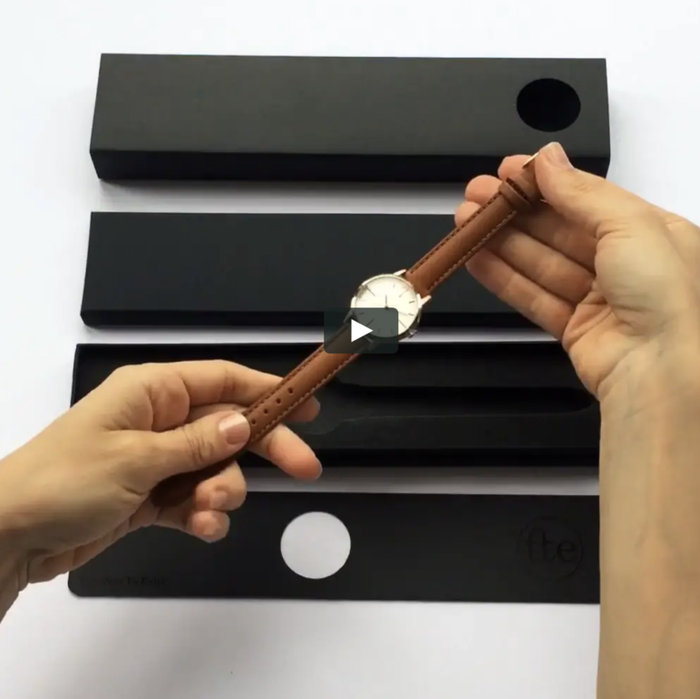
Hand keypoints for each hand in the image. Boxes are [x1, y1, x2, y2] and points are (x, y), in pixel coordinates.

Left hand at [0, 360, 321, 587]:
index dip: (268, 390)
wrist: (11, 536)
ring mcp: (157, 458)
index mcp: (153, 392)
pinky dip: (203, 514)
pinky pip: (196, 497)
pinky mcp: (152, 493)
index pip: (224, 380)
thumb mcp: (136, 458)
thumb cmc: (59, 482)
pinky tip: (199, 526)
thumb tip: (242, 425)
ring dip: (223, 491)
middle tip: (303, 467)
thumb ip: (197, 443)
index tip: (305, 404)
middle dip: (265, 447)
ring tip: (208, 509)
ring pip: (217, 467)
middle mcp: (159, 420)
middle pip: (230, 425)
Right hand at [457, 142, 699, 398]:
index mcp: (652, 232)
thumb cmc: (671, 300)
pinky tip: (477, 258)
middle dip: (514, 211)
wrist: (663, 373)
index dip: (545, 183)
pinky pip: (533, 297)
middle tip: (476, 196)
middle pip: (557, 230)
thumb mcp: (631, 225)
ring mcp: (599, 300)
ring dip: (501, 241)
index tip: (507, 171)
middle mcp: (626, 265)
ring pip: (540, 263)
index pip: (587, 199)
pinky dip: (504, 277)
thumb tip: (549, 160)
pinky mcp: (574, 330)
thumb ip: (582, 192)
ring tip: (465, 223)